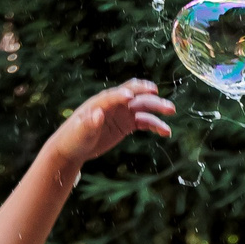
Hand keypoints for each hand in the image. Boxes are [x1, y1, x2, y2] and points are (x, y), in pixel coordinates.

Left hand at [45, 80, 175, 165]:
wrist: (73, 148)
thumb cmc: (73, 138)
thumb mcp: (79, 132)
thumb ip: (88, 123)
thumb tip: (97, 113)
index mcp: (100, 102)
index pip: (115, 95)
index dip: (123, 95)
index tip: (132, 97)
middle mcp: (114, 104)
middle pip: (135, 97)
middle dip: (150, 99)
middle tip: (166, 105)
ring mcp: (122, 113)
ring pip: (143, 108)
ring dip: (157, 110)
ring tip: (171, 114)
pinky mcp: (126, 124)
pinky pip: (144, 122)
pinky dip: (155, 125)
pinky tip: (166, 131)